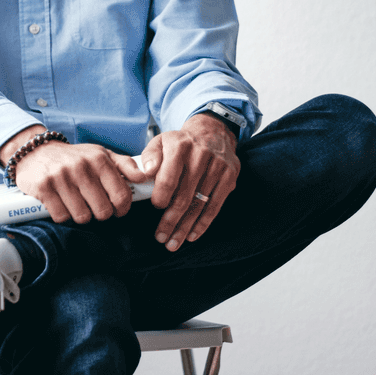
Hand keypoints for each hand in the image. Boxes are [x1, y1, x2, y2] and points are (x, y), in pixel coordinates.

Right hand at [0, 129, 142, 224]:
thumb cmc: (74, 157)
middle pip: (103, 211)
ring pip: (82, 217)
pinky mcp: (44, 188)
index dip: (122, 209)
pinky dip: (62, 214)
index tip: (117, 209)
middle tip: (93, 205)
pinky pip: (62, 217)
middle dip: (100, 213)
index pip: (121, 196)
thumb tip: (144, 176)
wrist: (36, 151)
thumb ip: (124, 165)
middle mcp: (81, 167)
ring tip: (76, 202)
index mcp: (99, 159)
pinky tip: (61, 202)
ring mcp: (61, 177)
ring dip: (80, 214)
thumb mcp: (100, 154)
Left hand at [137, 113, 239, 250]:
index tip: (155, 207)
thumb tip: (146, 173)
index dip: (161, 196)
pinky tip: (192, 235)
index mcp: (179, 146)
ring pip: (199, 204)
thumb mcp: (161, 141)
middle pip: (184, 196)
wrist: (212, 132)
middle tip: (161, 237)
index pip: (169, 177)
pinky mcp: (229, 177)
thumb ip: (150, 156)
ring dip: (185, 227)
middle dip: (171, 220)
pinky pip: (215, 205)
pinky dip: (203, 223)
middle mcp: (200, 156)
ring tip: (173, 242)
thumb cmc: (181, 142)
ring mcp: (217, 167)